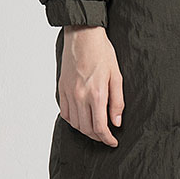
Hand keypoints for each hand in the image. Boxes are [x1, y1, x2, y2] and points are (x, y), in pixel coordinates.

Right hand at [59, 25, 123, 146]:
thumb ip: (117, 101)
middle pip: (86, 129)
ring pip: (75, 124)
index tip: (113, 141)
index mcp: (96, 94)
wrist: (83, 37)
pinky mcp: (61, 90)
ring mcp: (68, 94)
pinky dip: (73, 121)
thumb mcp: (116, 75)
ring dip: (85, 130)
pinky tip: (81, 118)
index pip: (100, 127)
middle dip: (97, 136)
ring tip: (95, 129)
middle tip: (106, 136)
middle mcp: (80, 97)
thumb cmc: (102, 53)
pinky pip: (65, 113)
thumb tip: (116, 122)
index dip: (107, 138)